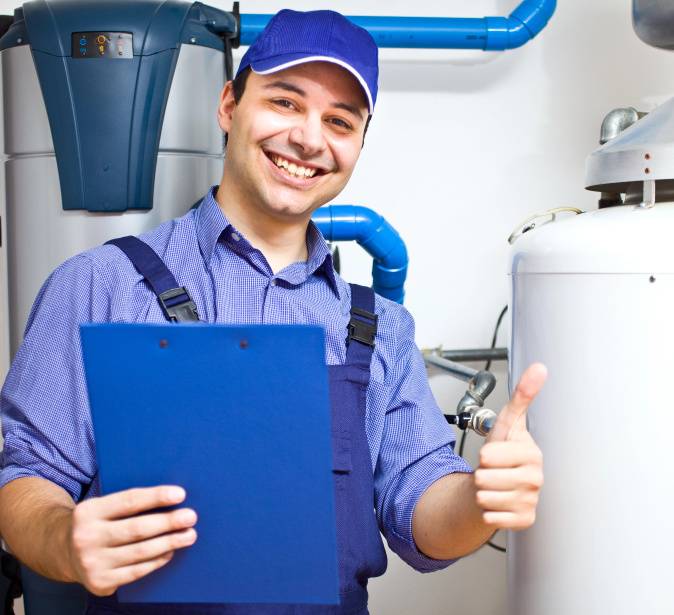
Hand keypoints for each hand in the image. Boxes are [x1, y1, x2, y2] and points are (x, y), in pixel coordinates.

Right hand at [68, 486, 196, 595]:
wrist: (63, 552)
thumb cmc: (98, 523)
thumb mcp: (103, 507)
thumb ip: (129, 504)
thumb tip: (172, 499)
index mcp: (89, 511)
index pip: (129, 501)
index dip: (156, 497)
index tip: (180, 494)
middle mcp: (86, 537)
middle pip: (137, 529)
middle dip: (168, 522)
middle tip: (191, 517)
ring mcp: (92, 563)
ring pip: (140, 552)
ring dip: (170, 543)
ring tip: (189, 535)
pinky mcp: (99, 582)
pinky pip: (137, 571)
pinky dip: (157, 560)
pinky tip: (171, 551)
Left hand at [474, 363, 546, 530]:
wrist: (498, 481)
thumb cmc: (502, 452)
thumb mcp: (507, 421)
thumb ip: (522, 396)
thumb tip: (539, 368)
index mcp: (531, 454)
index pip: (490, 457)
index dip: (484, 455)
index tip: (493, 453)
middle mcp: (535, 479)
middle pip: (486, 479)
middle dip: (481, 475)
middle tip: (492, 471)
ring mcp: (530, 501)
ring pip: (486, 498)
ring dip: (482, 493)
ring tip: (492, 485)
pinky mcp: (524, 521)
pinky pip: (491, 519)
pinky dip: (486, 512)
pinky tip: (496, 503)